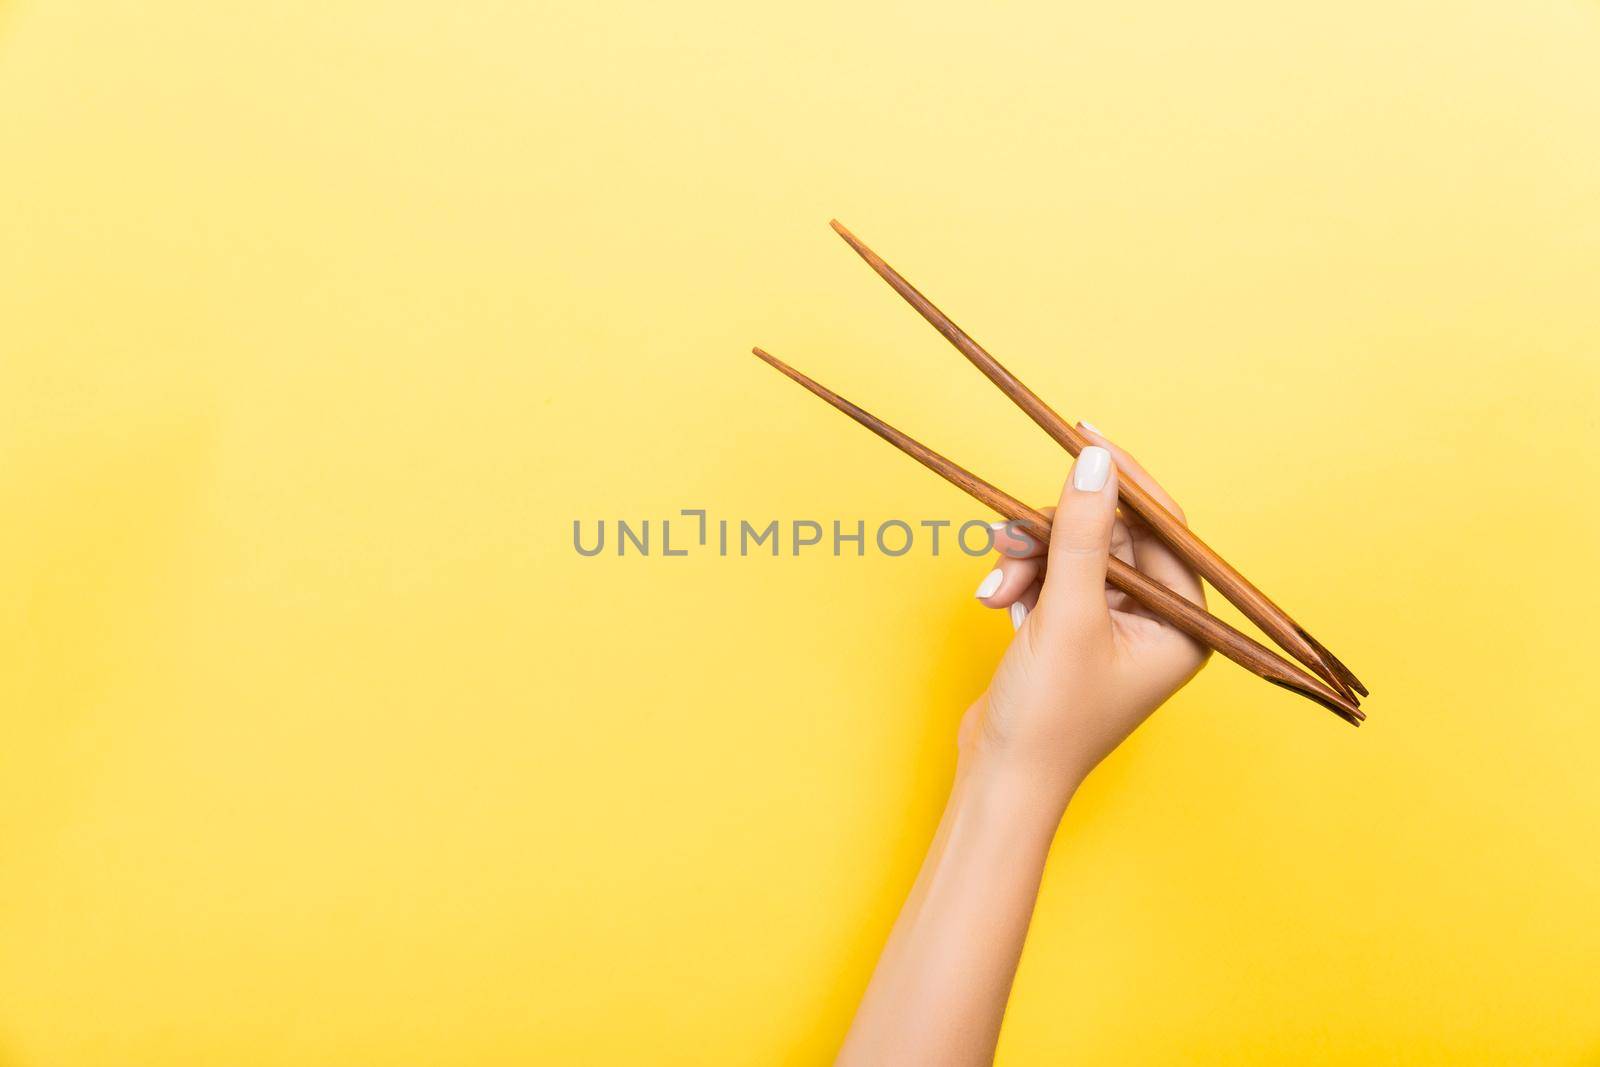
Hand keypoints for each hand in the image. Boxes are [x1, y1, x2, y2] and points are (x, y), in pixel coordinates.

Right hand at [960, 424, 1210, 807]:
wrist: (1000, 780)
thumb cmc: (1047, 718)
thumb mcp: (1066, 613)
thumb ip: (1081, 532)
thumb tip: (1094, 460)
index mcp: (1184, 626)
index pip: (1164, 527)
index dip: (1123, 479)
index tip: (1082, 436)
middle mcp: (1159, 624)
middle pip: (1111, 536)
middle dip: (1054, 533)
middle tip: (1008, 540)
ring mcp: (1115, 628)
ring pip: (1075, 553)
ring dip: (1029, 558)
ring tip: (995, 587)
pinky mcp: (1075, 632)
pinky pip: (1054, 577)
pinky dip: (1022, 579)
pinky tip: (996, 598)